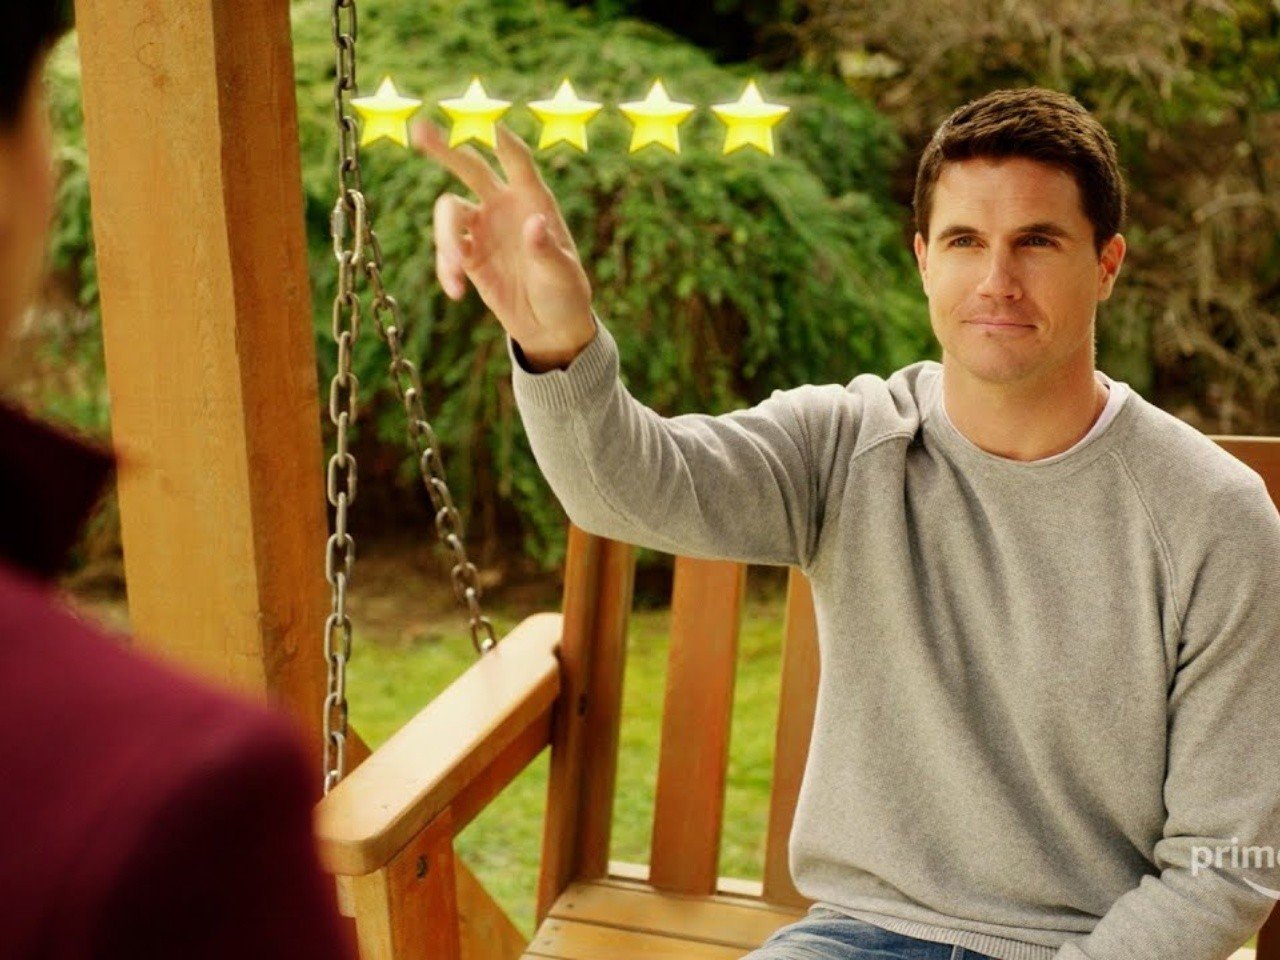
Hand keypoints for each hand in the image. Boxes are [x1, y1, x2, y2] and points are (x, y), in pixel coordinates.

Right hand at [413, 120, 595, 370]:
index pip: (516, 159)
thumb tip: (533, 224)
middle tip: (419, 129)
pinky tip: (455, 292)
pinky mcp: (469, 256)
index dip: (499, 137)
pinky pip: (446, 251)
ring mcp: (483, 229)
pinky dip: (445, 268)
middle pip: (470, 167)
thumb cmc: (566, 294)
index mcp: (534, 200)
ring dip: (445, 237)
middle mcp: (504, 206)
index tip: (482, 118)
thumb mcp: (563, 275)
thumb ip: (547, 250)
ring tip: (455, 270)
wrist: (549, 328)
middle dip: (446, 149)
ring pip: (449, 211)